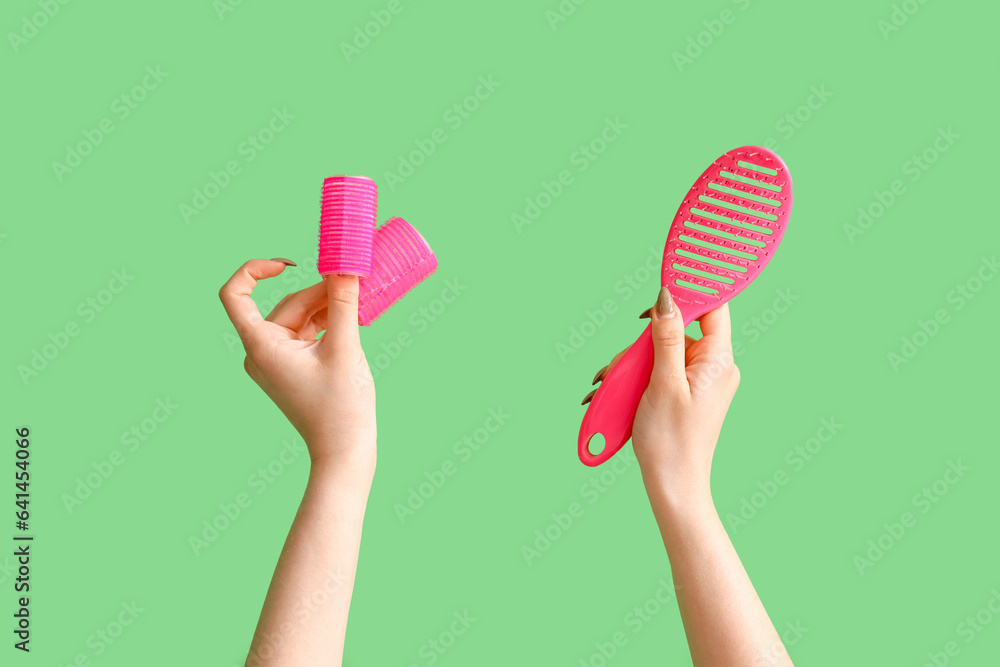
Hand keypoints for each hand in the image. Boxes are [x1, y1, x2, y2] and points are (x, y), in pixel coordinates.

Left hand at [219, 259, 375, 472]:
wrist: (345, 450)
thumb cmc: (341, 405)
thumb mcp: (345, 347)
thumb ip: (343, 302)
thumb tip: (344, 265)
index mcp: (261, 346)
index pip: (235, 295)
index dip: (255, 270)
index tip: (289, 264)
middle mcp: (261, 352)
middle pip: (286, 305)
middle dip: (321, 294)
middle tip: (355, 286)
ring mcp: (276, 361)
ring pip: (300, 317)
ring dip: (328, 308)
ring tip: (359, 305)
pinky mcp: (292, 367)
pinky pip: (306, 333)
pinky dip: (328, 323)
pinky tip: (353, 319)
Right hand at [592, 287, 738, 500]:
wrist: (673, 484)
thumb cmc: (670, 439)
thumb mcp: (663, 382)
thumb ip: (666, 336)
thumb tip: (668, 296)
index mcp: (718, 360)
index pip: (712, 307)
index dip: (688, 293)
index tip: (662, 288)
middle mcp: (715, 366)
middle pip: (678, 330)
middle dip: (644, 344)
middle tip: (623, 367)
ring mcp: (701, 380)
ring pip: (664, 351)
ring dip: (635, 365)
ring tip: (613, 386)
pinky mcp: (687, 392)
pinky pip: (662, 369)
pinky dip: (640, 377)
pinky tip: (621, 393)